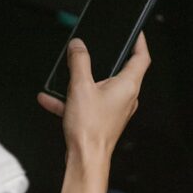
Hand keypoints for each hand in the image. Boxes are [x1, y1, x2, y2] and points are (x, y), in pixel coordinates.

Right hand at [38, 33, 150, 157]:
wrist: (85, 159)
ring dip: (81, 81)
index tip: (135, 32)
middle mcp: (125, 97)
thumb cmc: (90, 129)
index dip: (139, 41)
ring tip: (64, 77)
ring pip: (99, 87)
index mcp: (128, 85)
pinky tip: (51, 98)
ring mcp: (114, 109)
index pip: (141, 57)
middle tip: (93, 50)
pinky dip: (71, 99)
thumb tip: (78, 46)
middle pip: (119, 71)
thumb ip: (79, 62)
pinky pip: (87, 102)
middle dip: (103, 60)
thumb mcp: (80, 87)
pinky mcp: (102, 119)